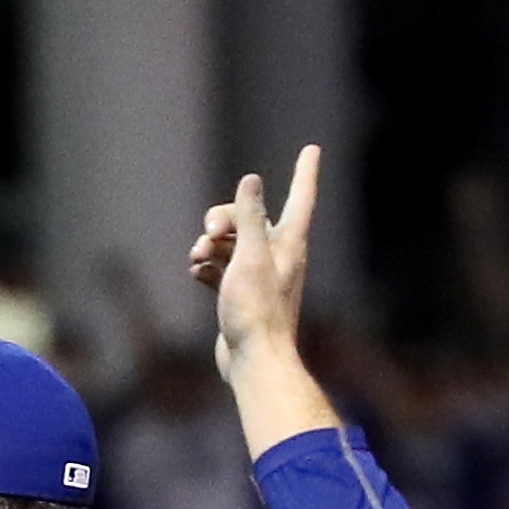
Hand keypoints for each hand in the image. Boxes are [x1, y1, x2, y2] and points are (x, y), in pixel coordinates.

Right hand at [192, 144, 318, 381]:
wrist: (254, 360)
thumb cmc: (256, 309)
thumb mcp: (249, 256)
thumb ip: (248, 216)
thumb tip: (251, 180)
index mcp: (290, 243)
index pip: (301, 197)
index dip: (305, 171)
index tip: (312, 148)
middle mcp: (279, 256)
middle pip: (250, 218)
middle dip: (223, 218)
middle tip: (208, 233)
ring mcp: (260, 277)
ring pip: (233, 244)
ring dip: (210, 245)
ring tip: (196, 256)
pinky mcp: (243, 296)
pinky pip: (223, 270)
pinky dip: (209, 267)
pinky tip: (195, 272)